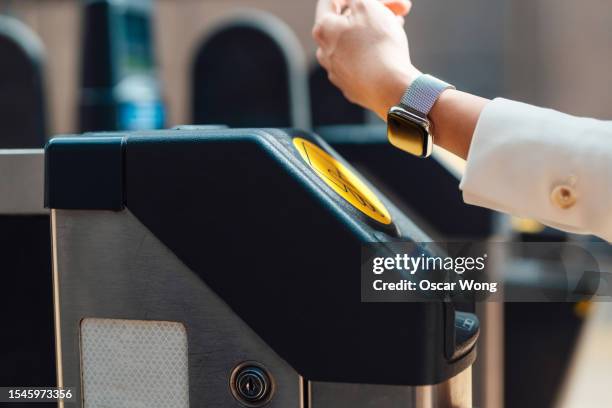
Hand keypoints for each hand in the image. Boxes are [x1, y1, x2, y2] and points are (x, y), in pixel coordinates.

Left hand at [313, 0, 419, 118]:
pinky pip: (361, 64)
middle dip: (373, 12)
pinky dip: (374, 54)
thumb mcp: (367, 6)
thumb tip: (353, 2)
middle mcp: (324, 52)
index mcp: (323, 30)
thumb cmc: (378, 44)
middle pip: (347, 23)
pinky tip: (391, 51)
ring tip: (398, 26)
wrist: (389, 88)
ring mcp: (337, 73)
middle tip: (399, 9)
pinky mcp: (352, 87)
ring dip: (375, 31)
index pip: (332, 1)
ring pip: (355, 44)